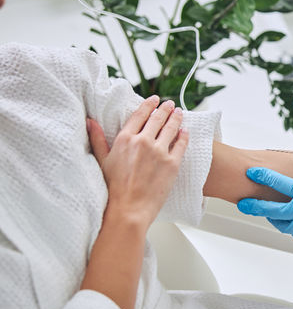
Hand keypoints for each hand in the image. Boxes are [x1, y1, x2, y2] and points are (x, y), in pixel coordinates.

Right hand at [87, 96, 187, 226]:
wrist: (128, 209)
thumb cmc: (113, 189)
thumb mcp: (101, 160)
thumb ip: (97, 138)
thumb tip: (90, 121)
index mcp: (125, 139)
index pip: (140, 115)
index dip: (149, 105)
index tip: (154, 100)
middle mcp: (143, 142)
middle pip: (158, 119)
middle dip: (165, 109)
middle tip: (170, 104)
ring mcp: (159, 152)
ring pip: (171, 128)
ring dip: (176, 118)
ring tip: (179, 112)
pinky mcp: (172, 163)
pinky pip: (181, 144)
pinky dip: (184, 136)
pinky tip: (185, 131)